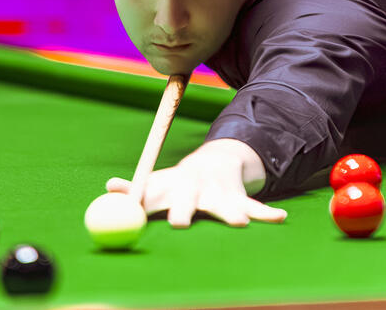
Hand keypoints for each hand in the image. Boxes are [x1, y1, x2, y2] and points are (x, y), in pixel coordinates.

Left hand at [105, 139, 287, 227]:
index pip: (154, 194)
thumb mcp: (156, 185)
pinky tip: (278, 218)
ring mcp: (219, 193)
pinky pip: (256, 207)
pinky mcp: (240, 199)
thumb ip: (134, 191)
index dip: (142, 200)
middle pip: (186, 200)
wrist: (216, 162)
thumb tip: (106, 190)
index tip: (132, 207)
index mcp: (171, 186)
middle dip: (183, 211)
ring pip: (224, 206)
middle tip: (178, 224)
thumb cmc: (179, 183)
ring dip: (230, 214)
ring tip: (238, 223)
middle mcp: (194, 188)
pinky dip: (267, 214)